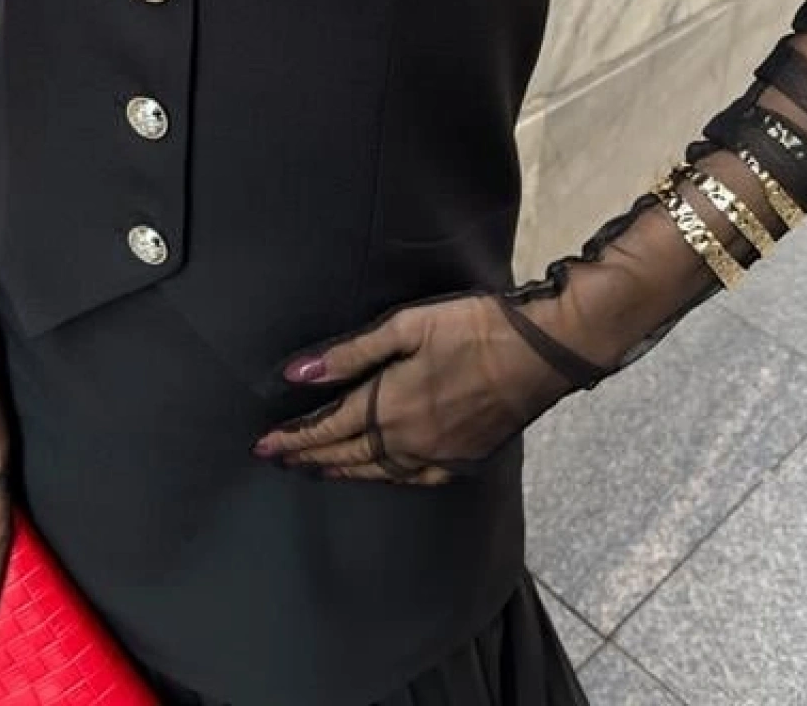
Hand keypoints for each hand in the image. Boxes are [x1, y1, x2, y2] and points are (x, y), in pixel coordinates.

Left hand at [251, 290, 577, 483]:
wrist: (542, 353)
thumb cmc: (471, 327)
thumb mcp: (406, 326)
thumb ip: (350, 354)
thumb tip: (297, 376)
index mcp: (389, 406)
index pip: (328, 428)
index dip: (294, 437)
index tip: (263, 445)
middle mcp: (407, 441)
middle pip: (346, 454)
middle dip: (308, 456)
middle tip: (276, 459)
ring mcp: (438, 455)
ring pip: (376, 472)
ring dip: (341, 470)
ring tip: (316, 468)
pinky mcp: (464, 459)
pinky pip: (412, 480)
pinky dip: (385, 479)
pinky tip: (379, 475)